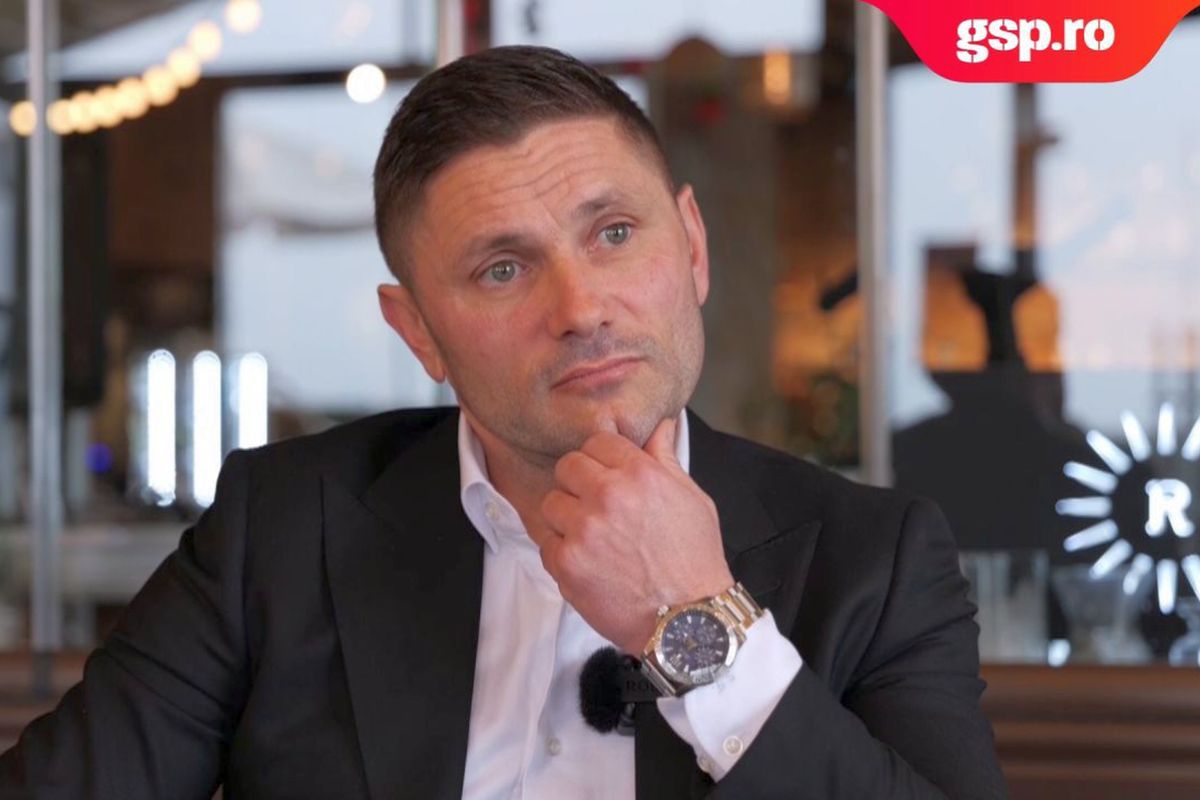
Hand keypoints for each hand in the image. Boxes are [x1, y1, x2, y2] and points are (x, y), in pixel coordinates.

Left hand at [539, 417, 734, 654]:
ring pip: (551, 504)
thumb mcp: (692, 498)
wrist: (689, 621)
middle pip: (567, 466)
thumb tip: (661, 426)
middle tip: (596, 507)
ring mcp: (583, 530)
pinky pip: (546, 544)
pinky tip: (590, 564)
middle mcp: (607, 495)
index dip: (601, 459)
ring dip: (567, 518)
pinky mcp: (567, 563)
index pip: (597, 441)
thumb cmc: (695, 560)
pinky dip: (563, 554)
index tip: (606, 475)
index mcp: (639, 473)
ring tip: (593, 539)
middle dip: (579, 483)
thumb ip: (665, 459)